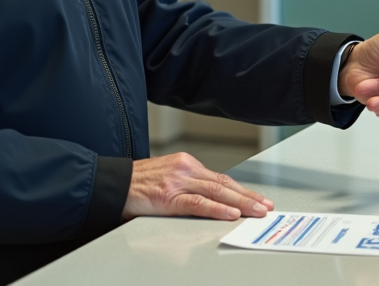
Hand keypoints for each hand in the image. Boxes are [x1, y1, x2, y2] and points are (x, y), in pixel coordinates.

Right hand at [121, 152, 273, 220]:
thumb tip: (210, 204)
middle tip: (266, 206)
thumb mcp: (167, 180)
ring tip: (257, 211)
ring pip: (216, 192)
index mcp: (187, 164)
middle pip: (224, 184)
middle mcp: (185, 169)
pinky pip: (197, 203)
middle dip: (249, 197)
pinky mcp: (167, 196)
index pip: (221, 178)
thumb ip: (188, 189)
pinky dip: (216, 209)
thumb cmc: (137, 185)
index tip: (258, 199)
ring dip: (241, 203)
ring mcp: (177, 182)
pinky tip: (230, 214)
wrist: (112, 184)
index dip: (242, 190)